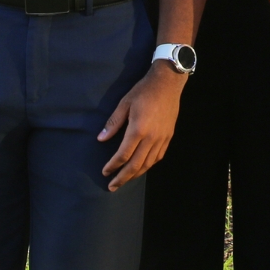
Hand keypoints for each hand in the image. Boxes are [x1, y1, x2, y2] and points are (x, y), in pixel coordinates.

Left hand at [98, 61, 185, 190]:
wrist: (168, 83)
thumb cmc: (143, 91)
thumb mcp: (124, 103)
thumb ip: (113, 123)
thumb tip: (101, 139)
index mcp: (138, 129)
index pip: (123, 155)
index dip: (113, 166)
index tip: (105, 172)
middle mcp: (151, 138)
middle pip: (136, 165)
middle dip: (122, 178)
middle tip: (112, 186)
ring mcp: (162, 138)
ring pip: (148, 164)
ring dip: (135, 174)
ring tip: (125, 179)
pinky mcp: (168, 136)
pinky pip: (158, 156)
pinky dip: (148, 165)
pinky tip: (142, 167)